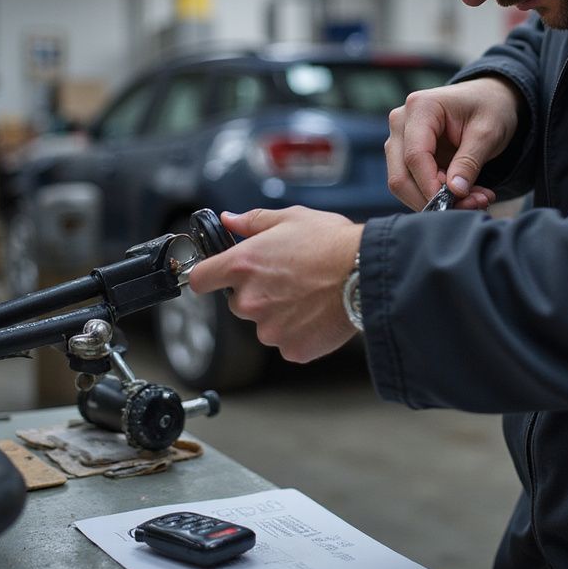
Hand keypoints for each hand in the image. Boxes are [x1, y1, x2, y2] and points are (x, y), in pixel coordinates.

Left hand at [188, 207, 363, 363]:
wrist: (367, 273)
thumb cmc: (332, 243)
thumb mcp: (291, 218)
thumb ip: (253, 221)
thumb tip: (229, 219)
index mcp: (242, 265)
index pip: (200, 280)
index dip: (209, 276)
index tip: (219, 276)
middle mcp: (249, 301)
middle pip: (237, 303)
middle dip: (256, 293)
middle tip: (288, 279)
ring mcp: (269, 329)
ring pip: (265, 324)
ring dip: (280, 314)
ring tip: (310, 295)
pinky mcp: (291, 349)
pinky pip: (288, 341)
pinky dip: (300, 331)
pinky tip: (319, 313)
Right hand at [385, 76, 521, 210]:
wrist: (488, 98)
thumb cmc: (490, 107)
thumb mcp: (488, 132)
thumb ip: (469, 162)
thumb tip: (455, 192)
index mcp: (420, 107)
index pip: (415, 156)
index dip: (432, 185)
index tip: (457, 202)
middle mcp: (401, 122)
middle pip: (400, 175)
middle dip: (432, 198)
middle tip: (472, 204)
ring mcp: (400, 139)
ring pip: (403, 183)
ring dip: (435, 200)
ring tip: (475, 199)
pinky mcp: (405, 154)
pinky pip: (412, 183)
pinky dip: (436, 195)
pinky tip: (465, 194)